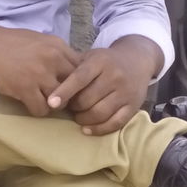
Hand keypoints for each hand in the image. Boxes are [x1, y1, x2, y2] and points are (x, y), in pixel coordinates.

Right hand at [0, 25, 81, 116]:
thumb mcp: (39, 41)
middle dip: (68, 96)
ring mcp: (39, 74)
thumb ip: (56, 54)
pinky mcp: (25, 88)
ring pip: (60, 101)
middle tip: (59, 101)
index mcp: (58, 46)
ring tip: (43, 103)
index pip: (81, 70)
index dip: (77, 83)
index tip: (69, 89)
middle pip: (74, 87)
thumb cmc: (8, 42)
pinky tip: (30, 105)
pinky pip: (41, 109)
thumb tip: (69, 71)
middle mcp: (53, 59)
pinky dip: (37, 111)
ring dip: (52, 105)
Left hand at [47, 37, 162, 134]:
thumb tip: (48, 84)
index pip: (79, 78)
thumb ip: (72, 68)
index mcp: (100, 62)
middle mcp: (114, 76)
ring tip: (78, 117)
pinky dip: (99, 129)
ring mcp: (125, 92)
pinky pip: (114, 123)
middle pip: (87, 100)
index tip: (51, 103)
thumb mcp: (90, 57)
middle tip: (68, 108)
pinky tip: (87, 129)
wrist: (138, 60)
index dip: (64, 92)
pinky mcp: (134, 106)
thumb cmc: (106, 61)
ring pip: (100, 113)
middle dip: (74, 107)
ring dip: (84, 120)